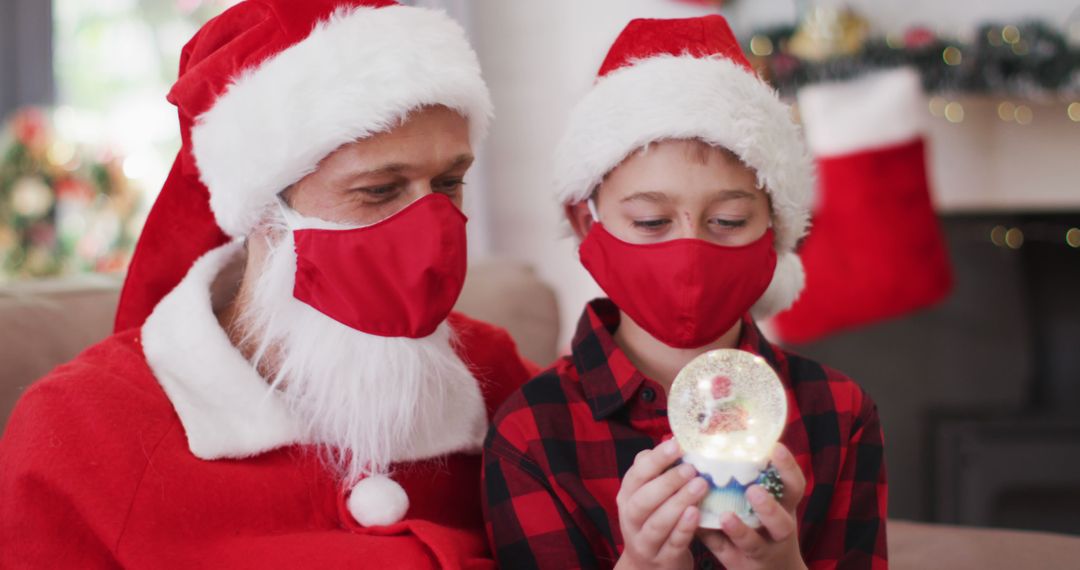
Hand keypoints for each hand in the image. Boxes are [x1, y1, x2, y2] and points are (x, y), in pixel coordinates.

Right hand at [613, 439, 709, 569]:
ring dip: (678, 503)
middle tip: (691, 467)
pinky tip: (696, 513)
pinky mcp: (662, 560)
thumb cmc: (654, 520)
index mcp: (627, 498)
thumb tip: (671, 439)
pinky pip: (672, 544)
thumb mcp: (648, 495)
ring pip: (657, 523)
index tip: (677, 444)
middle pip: (642, 500)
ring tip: (700, 485)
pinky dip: (684, 528)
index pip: (635, 476)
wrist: (649, 567)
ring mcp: (645, 542)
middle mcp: (630, 520)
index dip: (655, 460)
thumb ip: (655, 471)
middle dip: (667, 482)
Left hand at [698, 444, 806, 569]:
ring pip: (753, 544)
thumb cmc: (765, 526)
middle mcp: (777, 532)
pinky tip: (700, 527)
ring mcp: (761, 552)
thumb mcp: (766, 505)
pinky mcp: (739, 564)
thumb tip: (712, 444)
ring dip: (739, 530)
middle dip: (769, 507)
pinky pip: (725, 553)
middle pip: (782, 523)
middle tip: (754, 490)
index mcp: (784, 509)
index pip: (794, 488)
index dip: (788, 469)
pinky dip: (713, 540)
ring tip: (726, 516)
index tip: (775, 448)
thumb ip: (747, 479)